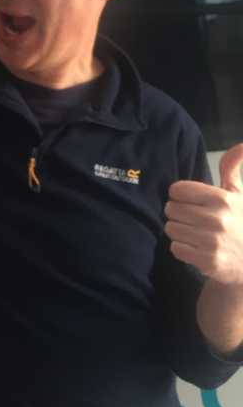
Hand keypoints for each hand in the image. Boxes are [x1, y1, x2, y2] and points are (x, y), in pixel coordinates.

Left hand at [165, 145, 242, 284]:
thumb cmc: (240, 221)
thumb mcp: (238, 193)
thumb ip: (231, 167)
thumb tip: (241, 145)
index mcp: (221, 198)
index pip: (177, 190)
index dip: (180, 195)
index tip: (190, 201)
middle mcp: (216, 218)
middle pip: (171, 209)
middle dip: (179, 213)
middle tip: (193, 219)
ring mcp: (211, 241)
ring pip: (170, 228)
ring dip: (179, 231)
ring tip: (194, 233)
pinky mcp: (207, 261)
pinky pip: (175, 248)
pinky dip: (182, 249)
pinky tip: (196, 248)